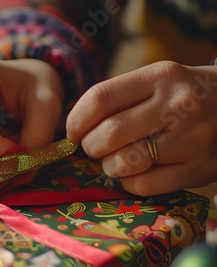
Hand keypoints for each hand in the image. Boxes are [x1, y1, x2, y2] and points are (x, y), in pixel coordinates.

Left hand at [66, 61, 216, 195]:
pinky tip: (135, 172)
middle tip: (95, 146)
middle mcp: (177, 106)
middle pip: (108, 134)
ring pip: (123, 163)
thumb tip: (73, 129)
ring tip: (116, 159)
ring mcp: (190, 140)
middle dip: (90, 146)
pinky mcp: (197, 170)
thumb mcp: (157, 81)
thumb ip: (119, 99)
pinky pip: (143, 185)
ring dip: (108, 166)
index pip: (100, 98)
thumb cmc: (184, 96)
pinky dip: (128, 182)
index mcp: (160, 77)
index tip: (73, 131)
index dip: (76, 120)